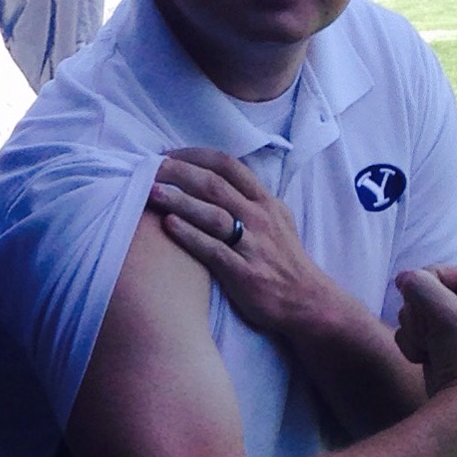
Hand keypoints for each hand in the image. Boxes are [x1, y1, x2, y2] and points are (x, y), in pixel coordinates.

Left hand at [148, 148, 333, 336]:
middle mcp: (259, 217)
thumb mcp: (278, 219)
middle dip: (179, 173)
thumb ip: (251, 199)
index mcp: (265, 201)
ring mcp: (252, 245)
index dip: (194, 156)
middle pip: (214, 185)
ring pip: (212, 214)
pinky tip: (168, 225)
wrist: (307, 300)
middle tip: (149, 168)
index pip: (228, 165)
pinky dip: (190, 235)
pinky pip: (213, 250)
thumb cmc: (285, 259)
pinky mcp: (243, 272)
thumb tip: (220, 180)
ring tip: (151, 192)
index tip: (168, 156)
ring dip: (179, 200)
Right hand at [394, 264, 456, 423]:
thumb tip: (401, 279)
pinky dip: (414, 344)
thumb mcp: (442, 311)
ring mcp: (454, 316)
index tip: (442, 320)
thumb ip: (418, 284)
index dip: (425, 295)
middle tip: (437, 337)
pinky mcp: (441, 335)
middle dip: (419, 316)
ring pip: (412, 310)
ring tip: (434, 348)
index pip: (432, 272)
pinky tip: (429, 357)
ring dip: (415, 332)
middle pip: (420, 291)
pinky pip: (412, 329)